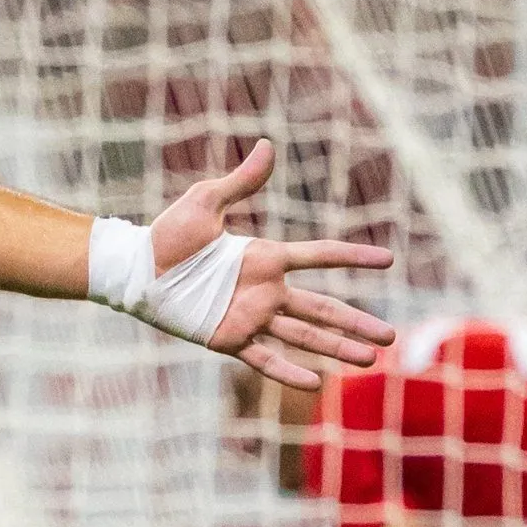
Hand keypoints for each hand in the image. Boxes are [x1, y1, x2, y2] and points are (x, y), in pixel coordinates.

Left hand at [149, 140, 396, 389]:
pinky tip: (315, 381)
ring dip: (337, 348)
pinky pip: (264, 358)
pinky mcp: (229, 338)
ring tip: (370, 361)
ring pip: (305, 335)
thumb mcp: (205, 202)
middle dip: (357, 322)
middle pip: (323, 307)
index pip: (319, 255)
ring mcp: (250, 317)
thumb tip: (266, 145)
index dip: (353, 257)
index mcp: (265, 257)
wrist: (136, 269)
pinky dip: (288, 370)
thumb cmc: (168, 236)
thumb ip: (240, 181)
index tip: (388, 259)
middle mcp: (266, 290)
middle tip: (390, 336)